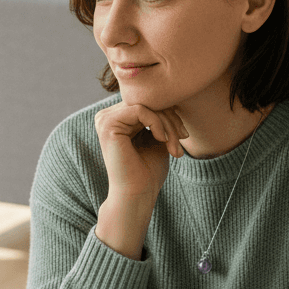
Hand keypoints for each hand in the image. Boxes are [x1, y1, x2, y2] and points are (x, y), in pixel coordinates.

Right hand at [93, 103, 187, 258]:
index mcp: (116, 119)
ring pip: (146, 105)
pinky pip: (141, 110)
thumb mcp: (157, 137)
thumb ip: (159, 116)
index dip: (169, 115)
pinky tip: (161, 140)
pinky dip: (158, 123)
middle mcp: (106, 116)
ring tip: (174, 145)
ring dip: (167, 124)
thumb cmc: (148, 171)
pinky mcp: (107, 125)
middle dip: (171, 119)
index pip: (148, 103)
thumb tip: (169, 94)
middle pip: (147, 101)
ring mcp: (104, 119)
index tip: (183, 136)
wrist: (137, 194)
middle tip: (183, 139)